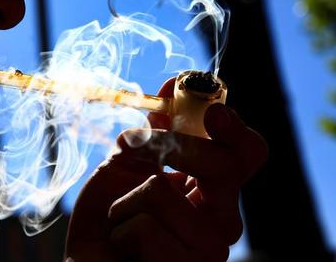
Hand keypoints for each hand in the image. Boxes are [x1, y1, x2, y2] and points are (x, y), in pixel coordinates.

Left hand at [65, 78, 266, 261]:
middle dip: (177, 148)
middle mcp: (221, 218)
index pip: (247, 154)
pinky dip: (120, 231)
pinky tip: (124, 247)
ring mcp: (209, 250)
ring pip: (162, 192)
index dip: (236, 128)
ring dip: (125, 202)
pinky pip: (146, 229)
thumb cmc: (109, 216)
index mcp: (213, 187)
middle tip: (143, 152)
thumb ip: (147, 134)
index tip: (213, 110)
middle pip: (226, 166)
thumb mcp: (122, 165)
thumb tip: (170, 90)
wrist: (89, 260)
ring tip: (123, 223)